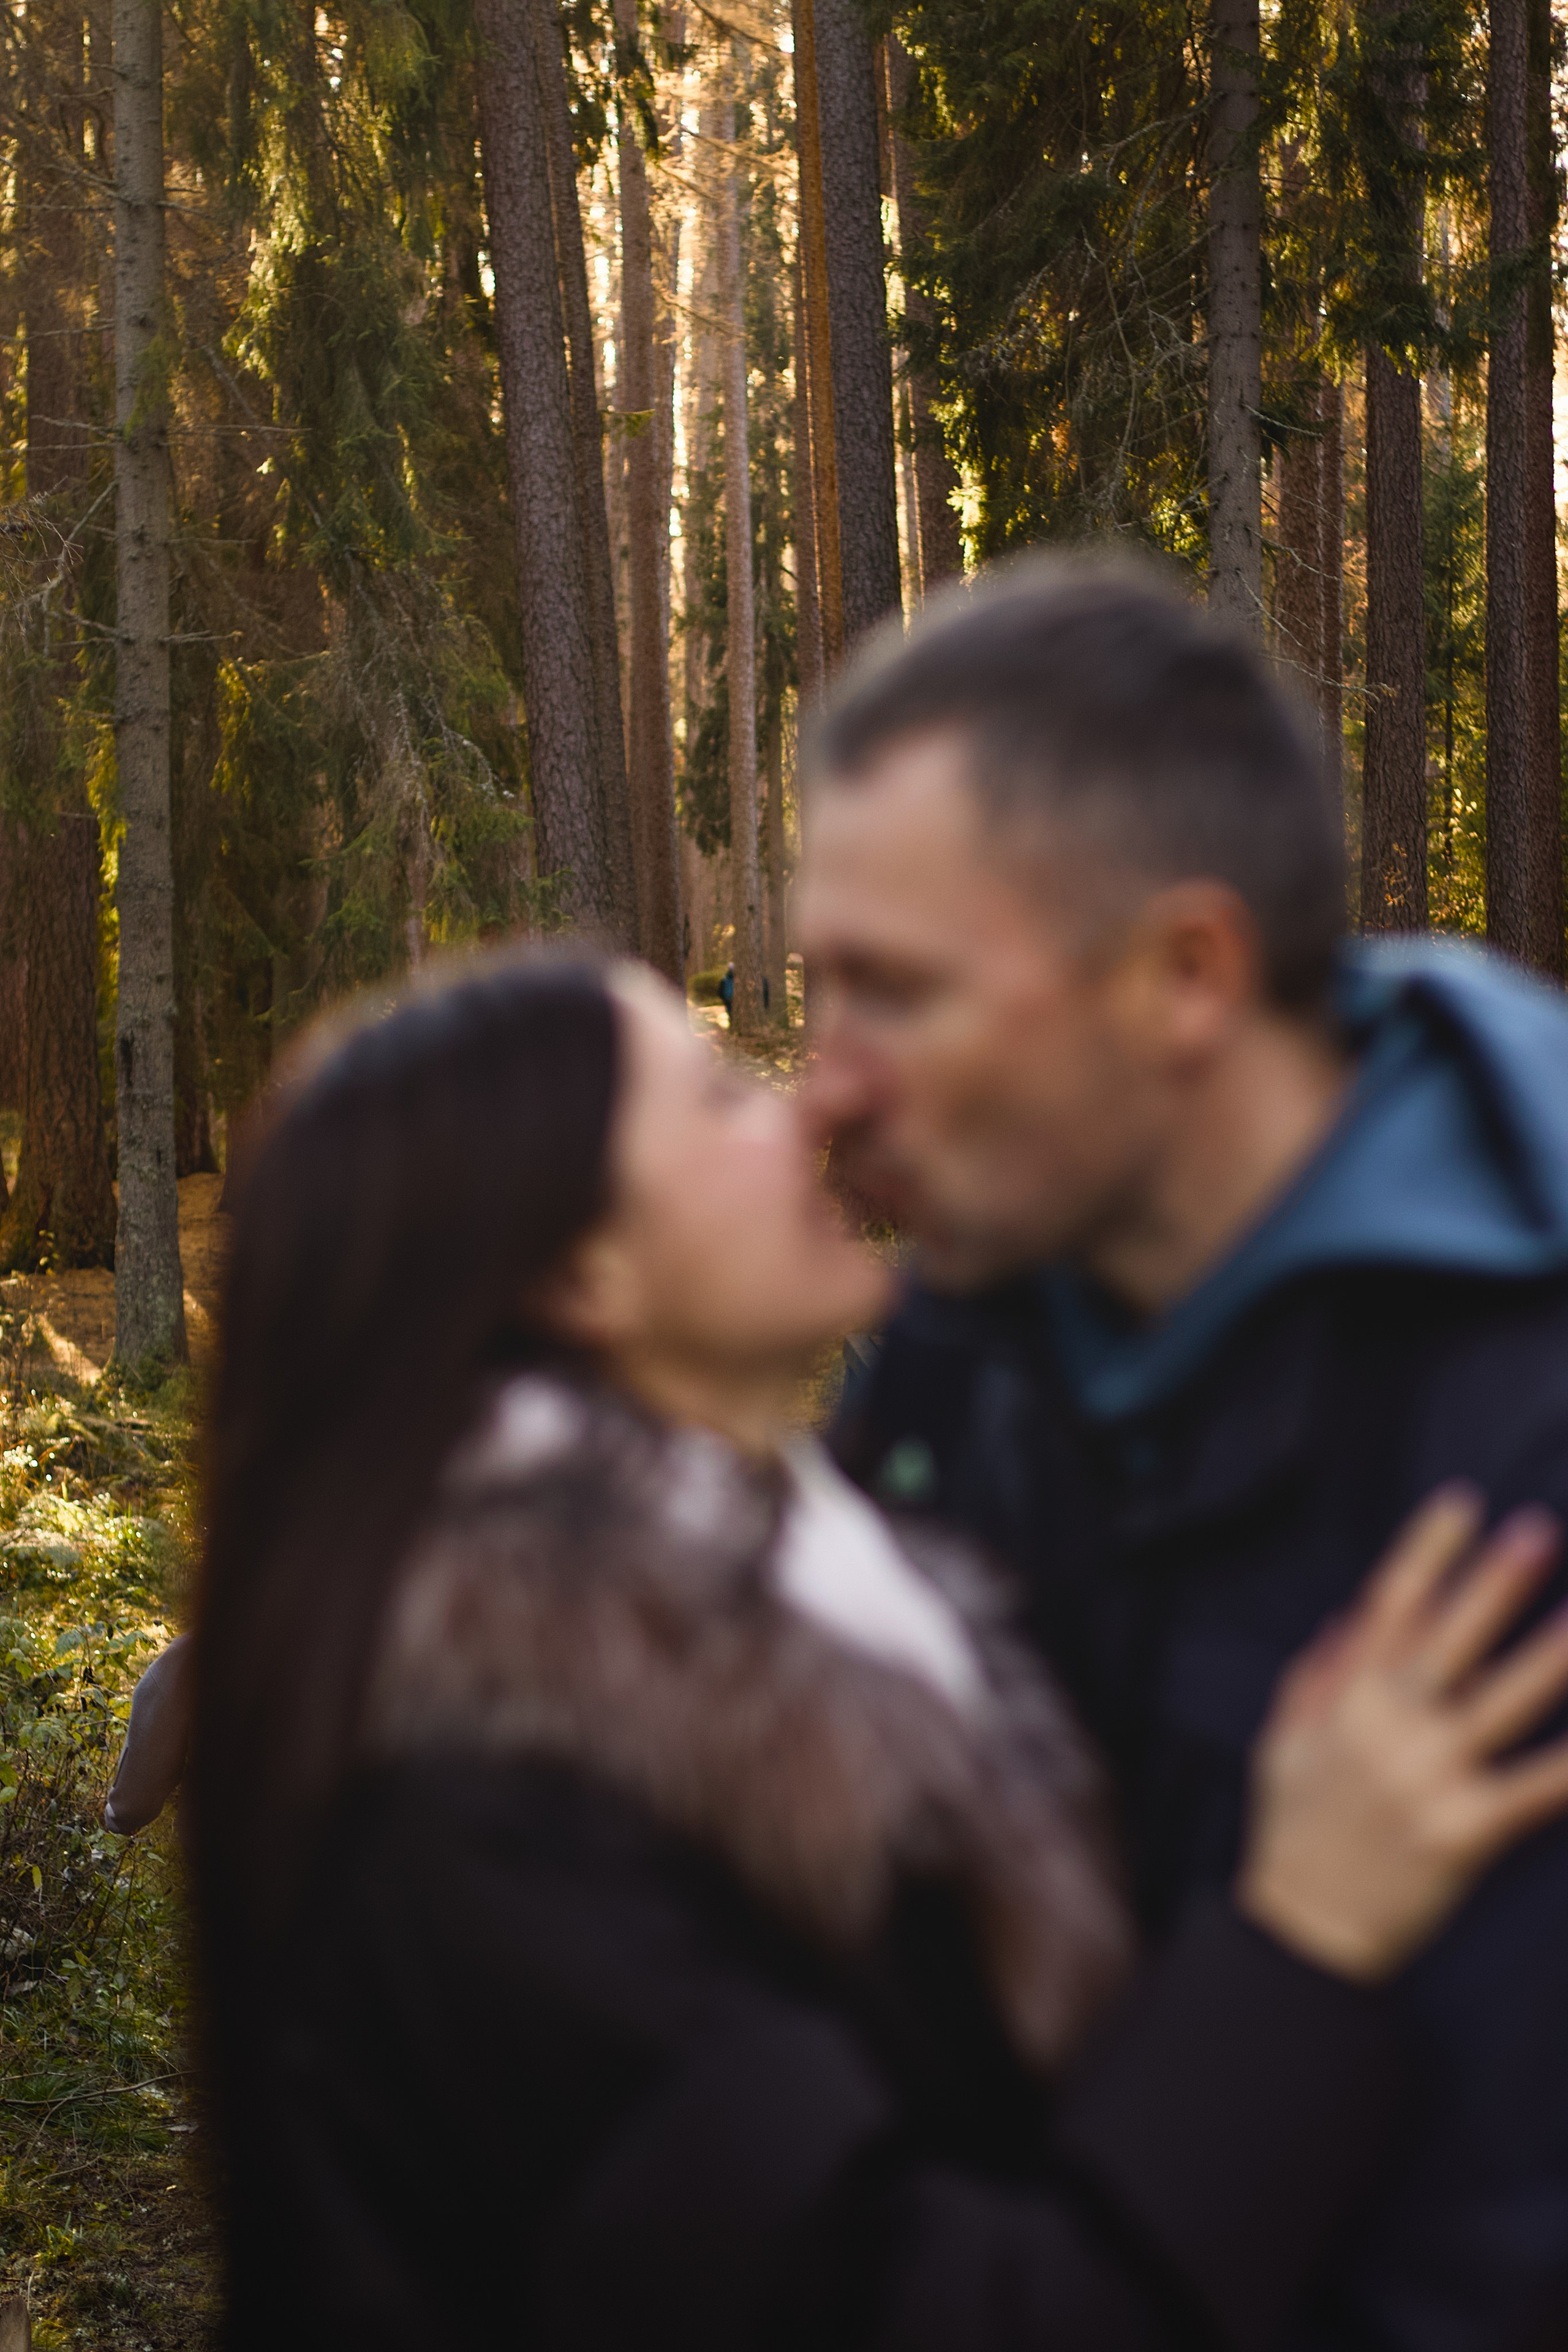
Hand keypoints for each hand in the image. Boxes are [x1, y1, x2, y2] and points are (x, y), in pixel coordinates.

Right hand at [1237, 1487, 1567, 1980]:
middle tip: (1539, 1531)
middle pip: (1449, 1638)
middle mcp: (1386, 1727)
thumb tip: (1347, 1616)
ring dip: (1551, 1657)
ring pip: (1502, 1701)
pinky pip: (1533, 1789)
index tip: (1464, 1502)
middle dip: (1496, 1582)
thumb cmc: (1293, 1835)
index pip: (1390, 1604)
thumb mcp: (1281, 1745)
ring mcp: (1425, 1776)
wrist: (1302, 1932)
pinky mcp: (1462, 1831)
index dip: (1427, 1550)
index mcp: (1344, 1699)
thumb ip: (1313, 1677)